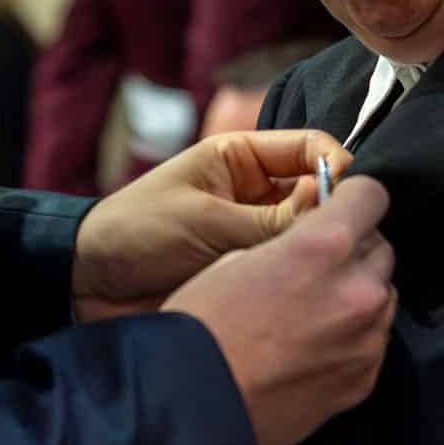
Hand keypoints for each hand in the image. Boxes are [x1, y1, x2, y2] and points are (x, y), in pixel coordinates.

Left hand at [72, 129, 345, 323]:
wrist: (88, 284)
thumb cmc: (136, 233)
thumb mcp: (204, 220)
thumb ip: (270, 220)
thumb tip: (334, 214)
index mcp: (243, 158)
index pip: (311, 149)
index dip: (339, 167)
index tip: (354, 199)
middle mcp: (258, 192)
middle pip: (319, 194)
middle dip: (335, 215)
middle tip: (347, 245)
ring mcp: (257, 235)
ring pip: (309, 237)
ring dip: (318, 252)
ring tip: (327, 272)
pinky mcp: (251, 274)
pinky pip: (289, 273)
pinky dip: (302, 282)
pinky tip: (310, 295)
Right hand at [164, 176, 396, 444]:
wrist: (193, 405)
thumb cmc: (202, 327)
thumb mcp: (237, 257)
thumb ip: (291, 243)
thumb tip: (313, 238)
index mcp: (324, 247)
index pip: (373, 196)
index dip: (352, 198)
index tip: (339, 207)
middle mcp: (358, 291)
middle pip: (382, 249)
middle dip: (355, 249)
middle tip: (318, 265)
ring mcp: (366, 341)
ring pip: (383, 297)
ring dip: (358, 293)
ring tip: (312, 310)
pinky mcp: (363, 381)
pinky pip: (373, 343)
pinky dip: (354, 337)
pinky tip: (312, 347)